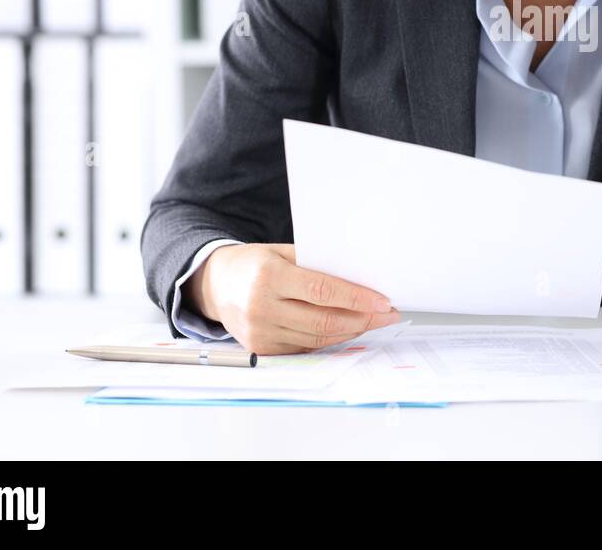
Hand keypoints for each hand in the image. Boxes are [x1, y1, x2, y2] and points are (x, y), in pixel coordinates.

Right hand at [183, 242, 400, 354]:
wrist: (214, 285)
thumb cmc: (252, 264)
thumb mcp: (281, 252)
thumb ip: (316, 265)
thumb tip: (359, 278)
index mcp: (269, 278)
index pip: (323, 292)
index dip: (358, 298)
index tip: (383, 301)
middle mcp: (262, 308)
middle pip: (324, 321)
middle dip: (363, 319)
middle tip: (387, 314)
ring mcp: (260, 332)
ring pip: (318, 338)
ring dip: (351, 331)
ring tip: (373, 321)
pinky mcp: (261, 349)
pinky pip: (305, 346)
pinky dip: (330, 339)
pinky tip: (348, 329)